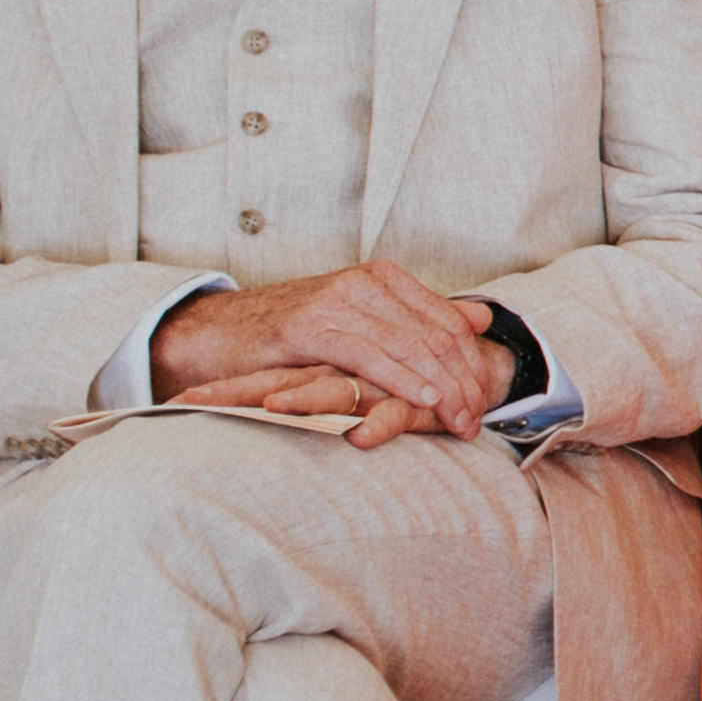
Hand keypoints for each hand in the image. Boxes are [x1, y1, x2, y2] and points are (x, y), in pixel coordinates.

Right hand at [151, 265, 504, 443]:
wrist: (213, 334)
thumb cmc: (290, 337)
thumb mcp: (362, 323)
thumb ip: (419, 320)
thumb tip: (480, 320)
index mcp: (383, 278)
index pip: (447, 323)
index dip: (473, 364)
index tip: (488, 402)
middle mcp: (363, 283)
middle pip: (435, 335)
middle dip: (463, 382)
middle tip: (478, 422)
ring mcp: (335, 302)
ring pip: (408, 345)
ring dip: (441, 388)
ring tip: (460, 421)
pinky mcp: (308, 328)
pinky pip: (367, 354)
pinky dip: (400, 379)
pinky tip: (424, 401)